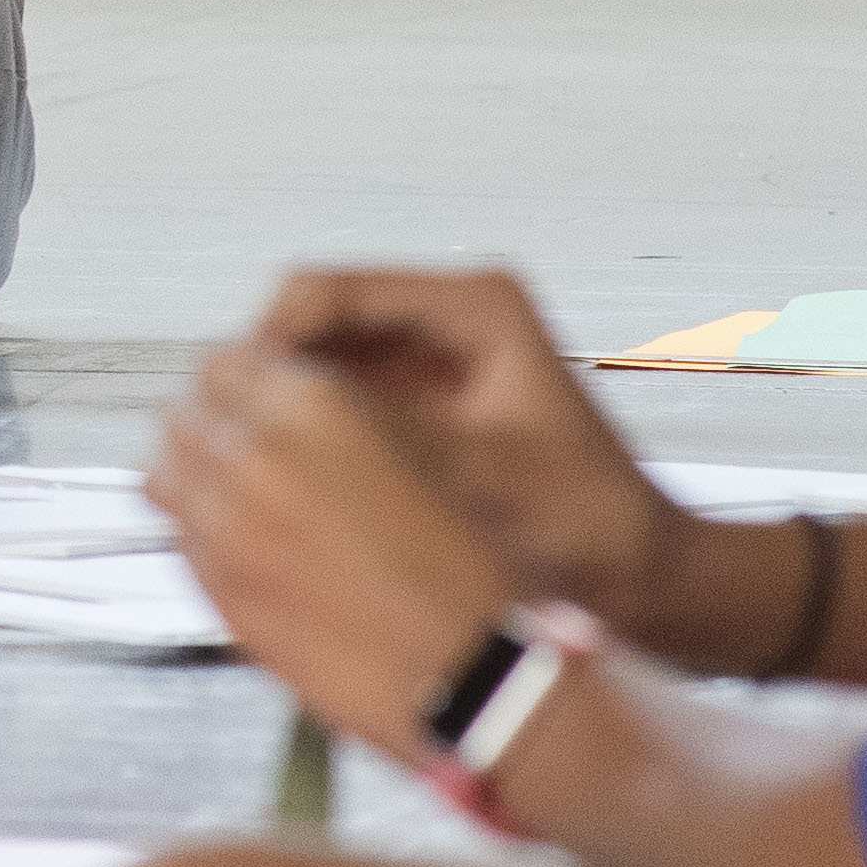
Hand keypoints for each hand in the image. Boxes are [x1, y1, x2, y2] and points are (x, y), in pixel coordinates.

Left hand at [151, 339, 519, 758]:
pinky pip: (180, 537)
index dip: (245, 377)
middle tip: (244, 440)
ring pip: (166, 471)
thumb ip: (340, 413)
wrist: (471, 664)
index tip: (256, 392)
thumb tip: (290, 400)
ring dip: (195, 472)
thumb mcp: (423, 447)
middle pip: (186, 410)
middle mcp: (257, 459)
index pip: (229, 359)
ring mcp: (227, 529)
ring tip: (237, 491)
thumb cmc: (470, 566)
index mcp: (314, 408)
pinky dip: (199, 530)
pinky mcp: (219, 591)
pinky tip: (246, 544)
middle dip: (213, 419)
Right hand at [240, 265, 686, 622]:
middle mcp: (447, 317)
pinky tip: (282, 485)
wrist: (643, 576)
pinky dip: (306, 437)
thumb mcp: (472, 477)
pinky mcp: (421, 405)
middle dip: (265, 380)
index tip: (232, 403)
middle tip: (223, 446)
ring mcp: (430, 361)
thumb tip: (268, 412)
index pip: (327, 290)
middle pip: (312, 322)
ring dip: (279, 410)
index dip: (266, 341)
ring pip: (316, 364)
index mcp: (474, 306)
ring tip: (244, 471)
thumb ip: (373, 437)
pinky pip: (339, 403)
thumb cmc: (587, 527)